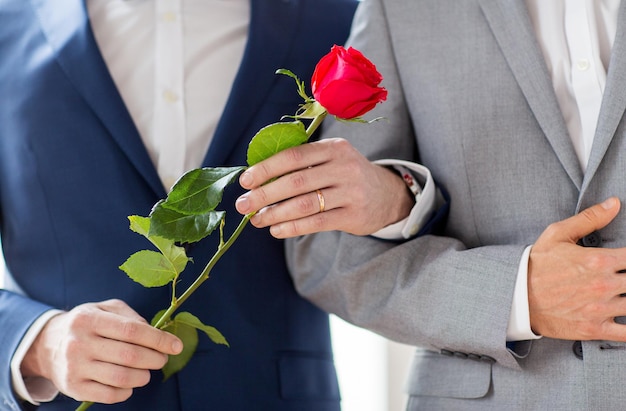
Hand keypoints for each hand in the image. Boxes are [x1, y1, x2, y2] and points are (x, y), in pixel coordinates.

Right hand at [20, 299, 182, 403]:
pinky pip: (110, 395)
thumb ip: (130, 316)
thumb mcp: (104, 309)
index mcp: (89, 319)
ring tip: (146, 371)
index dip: (159, 339)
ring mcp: (75, 367)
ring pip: (122, 378)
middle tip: (162, 359)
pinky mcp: (73, 388)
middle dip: (155, 359)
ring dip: (143, 376)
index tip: (176, 346)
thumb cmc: (87, 324)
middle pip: (130, 356)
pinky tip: (130, 383)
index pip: (132, 331)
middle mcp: (79, 343)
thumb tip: (155, 331)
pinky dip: (127, 391)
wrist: (47, 345)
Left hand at [235, 138, 414, 237]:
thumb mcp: (331, 159)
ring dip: (275, 213)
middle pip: (296, 181)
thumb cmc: (346, 176)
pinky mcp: (353, 216)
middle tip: (243, 205)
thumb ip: (302, 163)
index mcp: (333, 148)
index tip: (245, 181)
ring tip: (256, 220)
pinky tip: (276, 230)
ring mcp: (351, 193)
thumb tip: (257, 178)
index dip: (266, 169)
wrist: (387, 195)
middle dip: (264, 194)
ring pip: (304, 204)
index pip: (293, 156)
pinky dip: (293, 227)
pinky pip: (317, 223)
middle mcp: (344, 167)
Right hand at [528, 197, 625, 340]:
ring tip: (624, 293)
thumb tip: (614, 203)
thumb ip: (589, 219)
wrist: (515, 296)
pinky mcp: (594, 329)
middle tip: (624, 278)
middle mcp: (603, 284)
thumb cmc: (536, 265)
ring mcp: (600, 309)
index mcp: (598, 260)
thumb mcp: (557, 234)